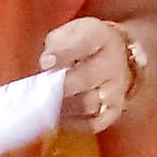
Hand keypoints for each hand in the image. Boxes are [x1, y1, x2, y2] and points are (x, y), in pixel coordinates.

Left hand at [40, 17, 131, 133]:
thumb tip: (46, 63)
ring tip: (45, 105)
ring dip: (64, 107)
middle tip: (40, 91)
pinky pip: (95, 123)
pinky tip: (59, 118)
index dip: (62, 54)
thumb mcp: (69, 32)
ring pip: (89, 104)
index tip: (45, 63)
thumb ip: (56, 44)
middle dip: (59, 86)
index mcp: (100, 38)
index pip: (84, 44)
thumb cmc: (83, 43)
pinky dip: (74, 123)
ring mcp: (117, 89)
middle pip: (86, 78)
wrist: (116, 54)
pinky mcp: (115, 110)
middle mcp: (114, 64)